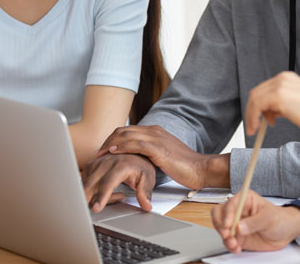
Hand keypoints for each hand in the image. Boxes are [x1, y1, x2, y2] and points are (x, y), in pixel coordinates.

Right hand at [80, 152, 158, 212]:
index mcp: (121, 166)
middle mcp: (107, 162)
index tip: (96, 208)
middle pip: (91, 182)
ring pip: (87, 182)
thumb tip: (146, 206)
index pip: (108, 183)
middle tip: (89, 210)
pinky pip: (85, 180)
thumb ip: (145, 192)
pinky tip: (103, 192)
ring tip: (112, 198)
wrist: (135, 153)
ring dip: (93, 195)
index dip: (101, 197)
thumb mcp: (148, 178)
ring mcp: (98, 162)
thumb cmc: (141, 166)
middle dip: (87, 197)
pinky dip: (90, 189)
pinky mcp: (92, 164)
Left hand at [95, 125, 225, 189]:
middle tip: (98, 152)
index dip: (114, 139)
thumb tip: (138, 161)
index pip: (129, 131)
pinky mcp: (158, 148)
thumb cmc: (185, 167)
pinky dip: (121, 147)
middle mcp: (155, 131)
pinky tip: (113, 153)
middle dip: (108, 141)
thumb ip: (151, 155)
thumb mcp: (164, 157)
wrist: (201, 169)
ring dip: (111, 144)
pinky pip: (135, 144)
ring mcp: (156, 138)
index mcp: (156, 132)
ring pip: (126, 135)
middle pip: (124, 130)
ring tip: (101, 154)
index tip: (104, 150)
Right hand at [210, 190, 299, 252]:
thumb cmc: (280, 219)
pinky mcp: (238, 236)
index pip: (230, 204)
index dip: (227, 214)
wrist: (287, 232)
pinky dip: (230, 246)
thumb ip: (254, 222)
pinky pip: (227, 241)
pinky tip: (237, 249)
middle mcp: (238, 211)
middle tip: (227, 235)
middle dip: (220, 226)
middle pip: (219, 214)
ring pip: (221, 228)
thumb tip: (238, 227)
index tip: (228, 225)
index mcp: (246, 200)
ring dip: (225, 238)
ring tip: (234, 245)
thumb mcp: (269, 218)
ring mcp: (237, 224)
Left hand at [243, 72, 299, 140]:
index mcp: (288, 78)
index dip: (258, 105)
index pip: (264, 89)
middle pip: (256, 93)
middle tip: (253, 126)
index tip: (260, 119)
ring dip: (251, 116)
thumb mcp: (296, 104)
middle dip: (252, 111)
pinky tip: (257, 127)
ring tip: (256, 129)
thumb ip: (282, 104)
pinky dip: (252, 118)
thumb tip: (269, 112)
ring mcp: (280, 86)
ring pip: (254, 99)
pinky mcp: (278, 96)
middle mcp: (282, 78)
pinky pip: (256, 106)